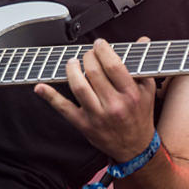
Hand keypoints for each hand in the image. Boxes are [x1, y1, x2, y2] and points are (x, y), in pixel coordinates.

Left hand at [35, 37, 155, 161]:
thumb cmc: (140, 117)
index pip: (113, 65)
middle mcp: (114, 105)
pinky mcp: (84, 125)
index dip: (103, 50)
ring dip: (72, 70)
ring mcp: (97, 116)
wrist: (134, 148)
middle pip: (94, 72)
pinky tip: (41, 86)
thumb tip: (143, 41)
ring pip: (78, 87)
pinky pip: (64, 108)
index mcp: (130, 94)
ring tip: (72, 63)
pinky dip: (50, 96)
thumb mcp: (147, 90)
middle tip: (88, 54)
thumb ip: (142, 65)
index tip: (99, 44)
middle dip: (87, 57)